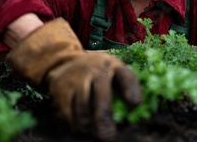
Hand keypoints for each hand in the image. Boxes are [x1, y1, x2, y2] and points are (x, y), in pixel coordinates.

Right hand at [5, 18, 141, 140]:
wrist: (63, 61)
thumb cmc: (97, 72)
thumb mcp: (112, 70)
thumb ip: (124, 87)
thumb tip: (135, 113)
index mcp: (113, 65)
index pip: (125, 76)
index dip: (131, 90)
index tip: (134, 104)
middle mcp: (95, 70)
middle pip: (101, 98)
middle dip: (106, 120)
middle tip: (110, 136)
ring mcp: (76, 79)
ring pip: (83, 110)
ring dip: (90, 126)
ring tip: (95, 132)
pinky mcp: (61, 90)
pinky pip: (69, 114)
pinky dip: (76, 124)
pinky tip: (82, 127)